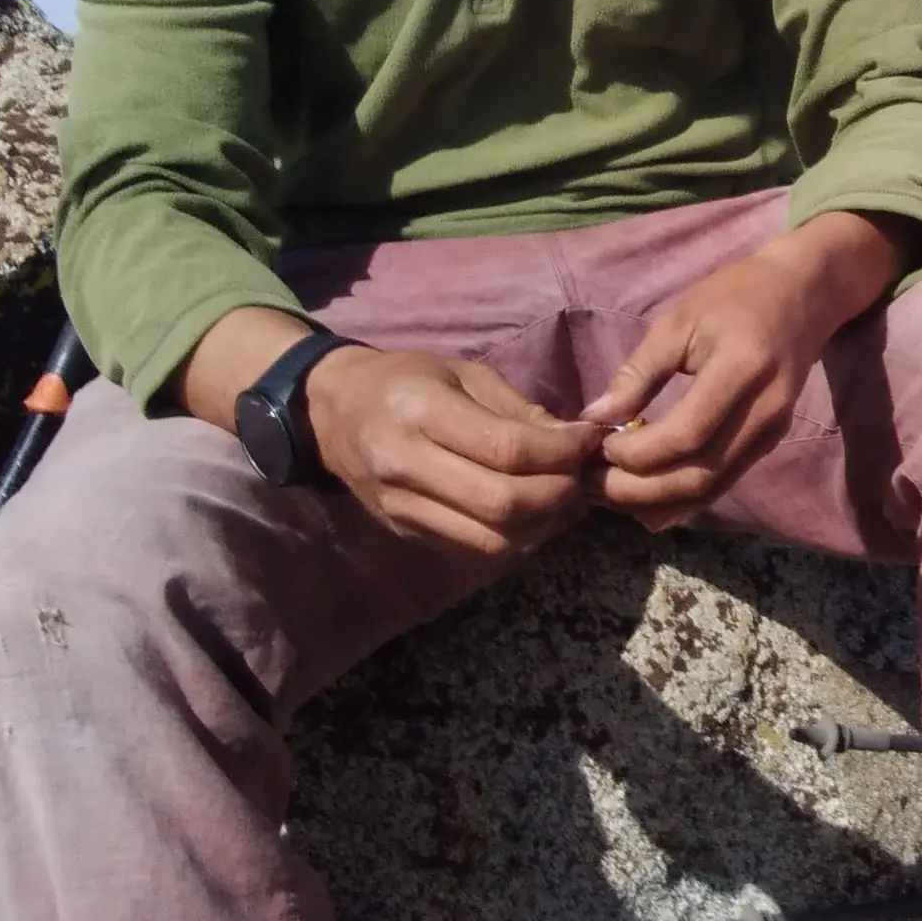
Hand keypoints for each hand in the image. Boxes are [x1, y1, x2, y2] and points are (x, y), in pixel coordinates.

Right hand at [306, 348, 605, 556]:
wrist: (331, 413)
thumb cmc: (405, 380)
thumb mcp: (464, 373)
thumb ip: (519, 410)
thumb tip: (576, 442)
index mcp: (422, 413)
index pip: (508, 450)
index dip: (562, 452)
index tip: (590, 441)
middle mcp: (407, 466)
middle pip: (505, 503)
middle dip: (560, 494)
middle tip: (583, 475)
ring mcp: (404, 508)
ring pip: (494, 539)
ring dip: (545, 524)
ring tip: (566, 497)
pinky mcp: (408, 533)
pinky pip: (476, 548)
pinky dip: (517, 536)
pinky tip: (534, 512)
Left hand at [582, 212, 914, 530]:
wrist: (802, 295)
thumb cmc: (734, 296)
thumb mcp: (678, 320)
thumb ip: (639, 372)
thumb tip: (596, 417)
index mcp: (742, 370)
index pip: (686, 435)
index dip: (636, 451)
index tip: (598, 442)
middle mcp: (764, 412)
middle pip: (699, 476)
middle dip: (638, 489)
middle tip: (591, 481)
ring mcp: (772, 433)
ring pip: (710, 491)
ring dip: (655, 502)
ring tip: (609, 491)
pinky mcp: (768, 444)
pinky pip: (721, 485)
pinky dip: (679, 499)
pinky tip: (643, 496)